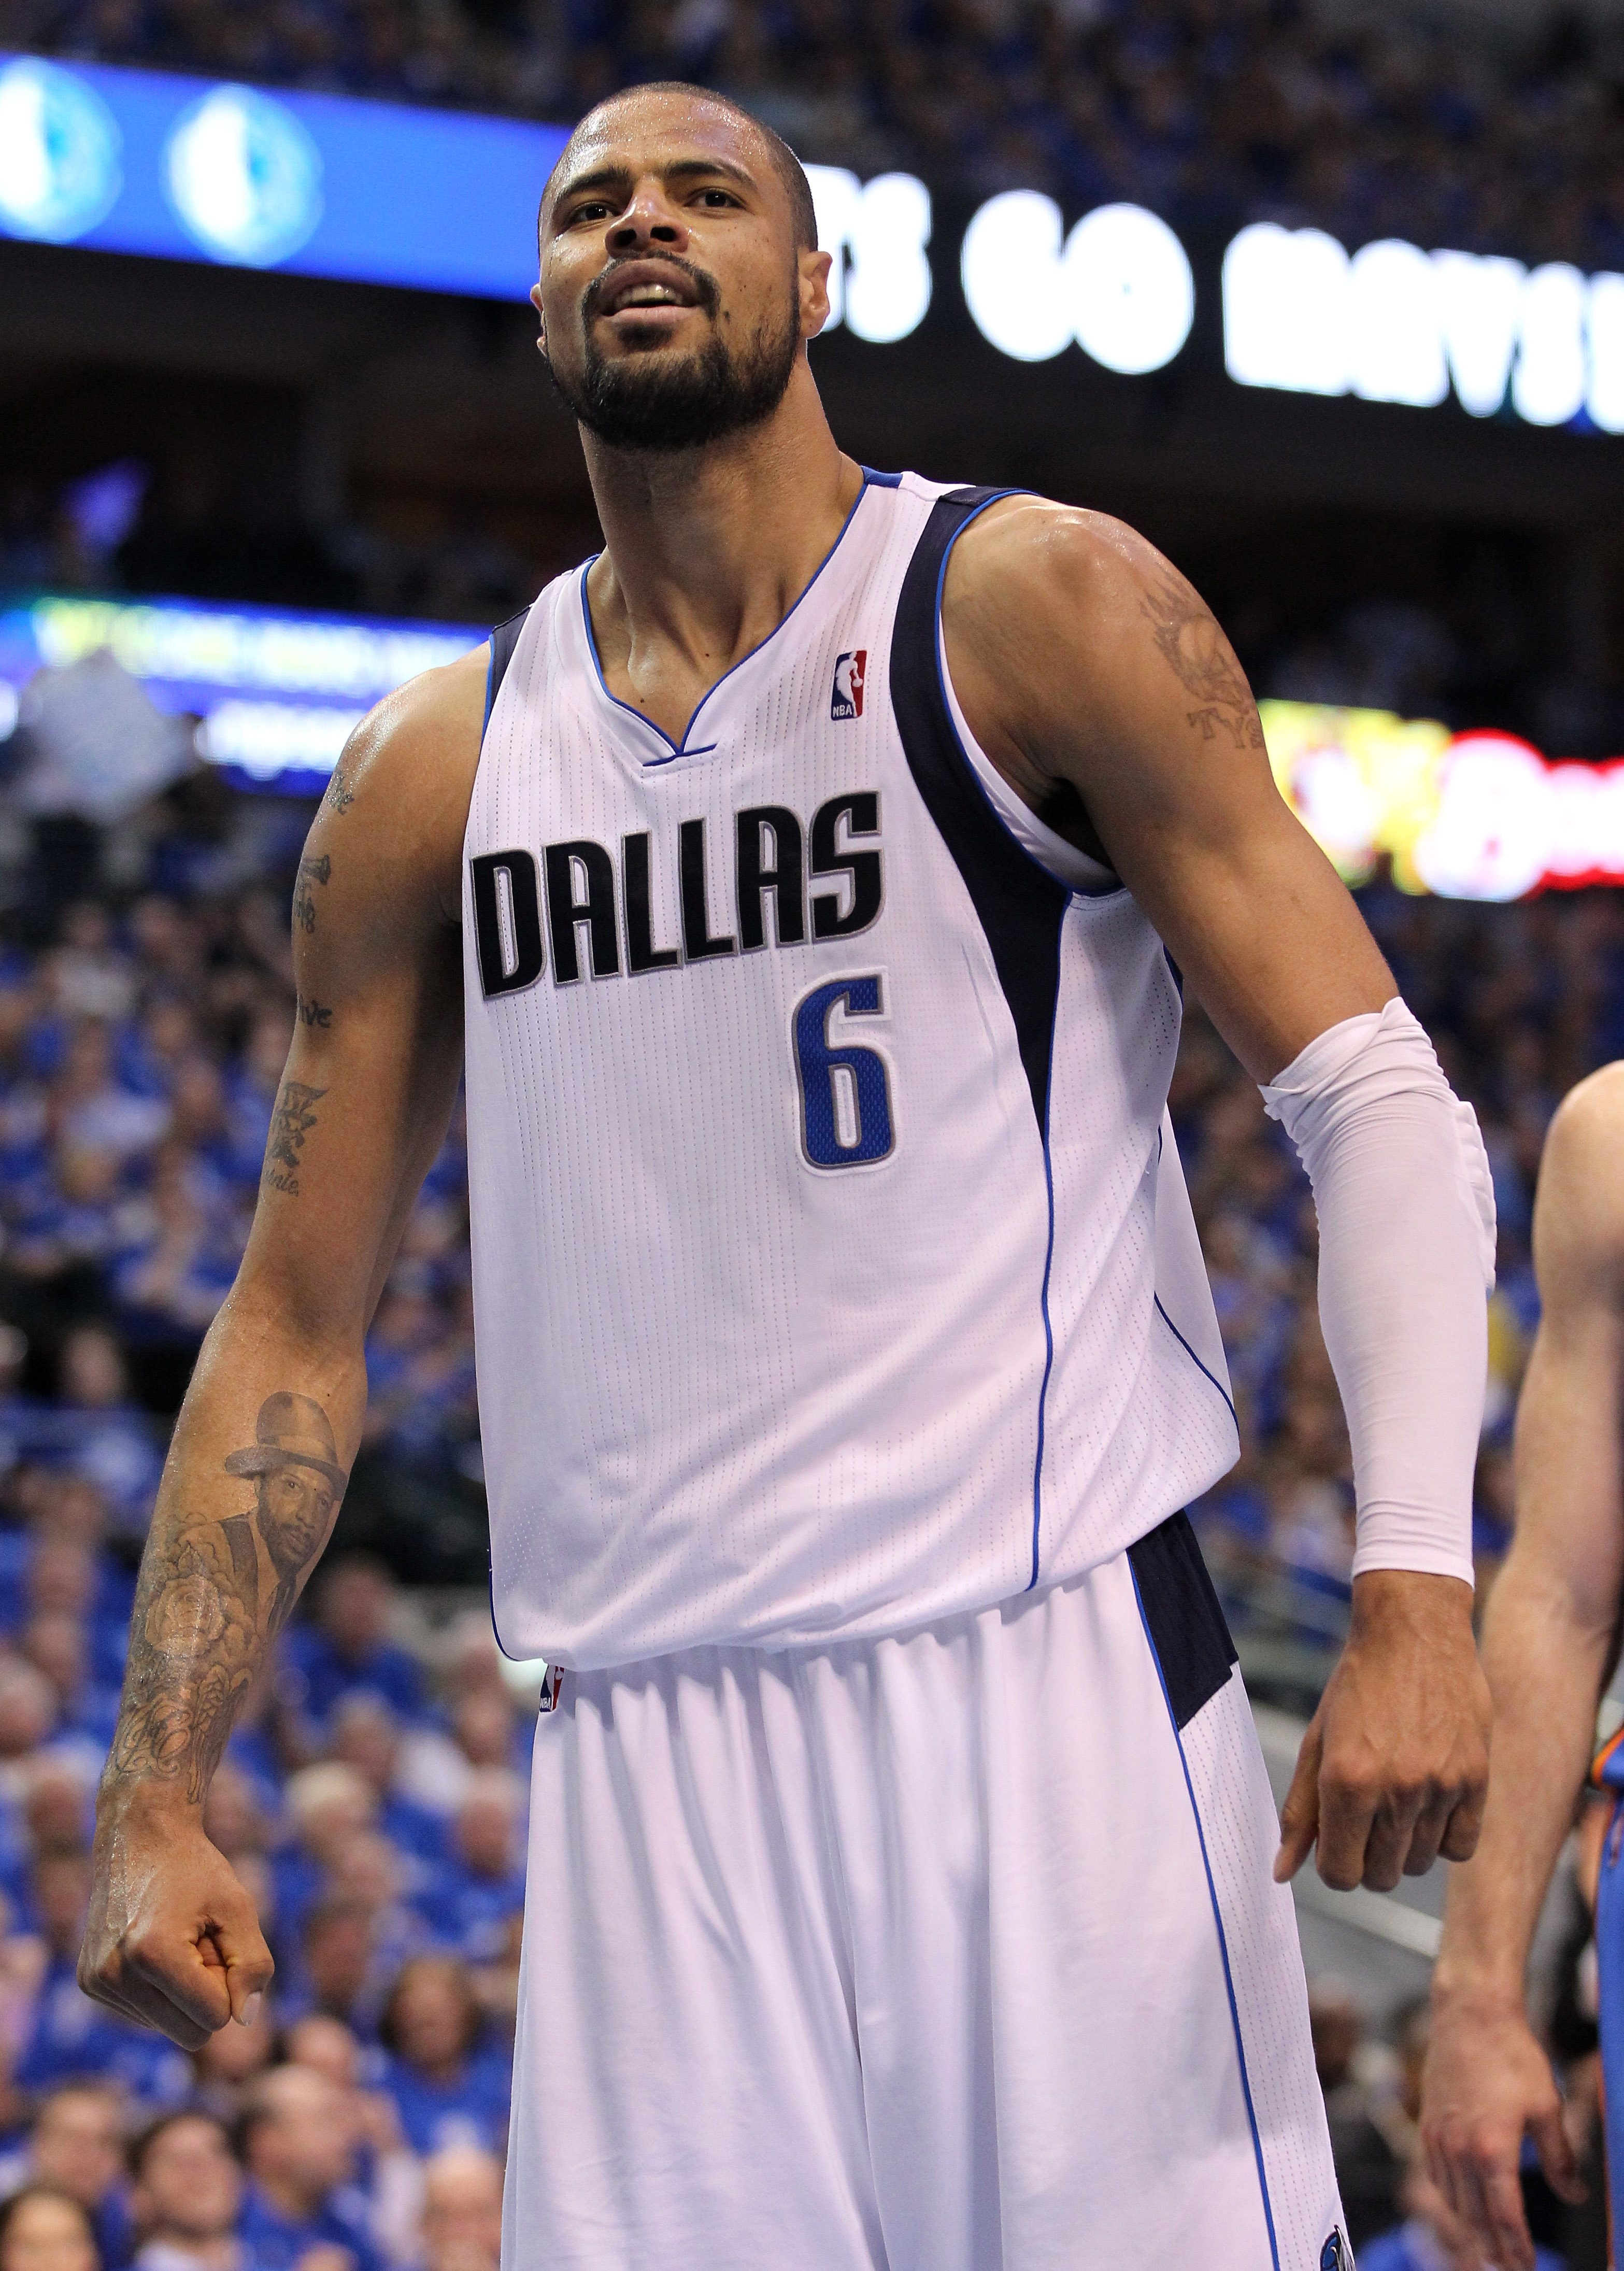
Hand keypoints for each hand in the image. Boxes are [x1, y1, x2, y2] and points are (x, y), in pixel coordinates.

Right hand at [79, 1789, 273, 2048]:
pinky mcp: (89, 1984)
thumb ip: (252, 1964)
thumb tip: (244, 2020)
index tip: (216, 1938)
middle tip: (198, 1941)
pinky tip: (154, 1946)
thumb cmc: (195, 1870)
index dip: (230, 1981)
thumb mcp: (239, 1906)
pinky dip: (161, 1989)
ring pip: (168, 2028)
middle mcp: (114, 1975)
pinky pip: (146, 2016)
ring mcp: (96, 1983)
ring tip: (175, 1938)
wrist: (140, 1837)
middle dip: (206, 1992)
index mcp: (152, 1954)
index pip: (214, 2018)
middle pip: (191, 2034)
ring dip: (183, 1989)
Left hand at [1274, 1569, 1489, 1889]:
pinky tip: (1428, 1804)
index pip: (1340, 1874)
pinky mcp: (1476, 1778)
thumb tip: (1282, 1872)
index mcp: (1348, 1781)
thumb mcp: (1317, 1743)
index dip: (1333, 1866)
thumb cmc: (1358, 1686)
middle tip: (1363, 1820)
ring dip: (1403, 1847)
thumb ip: (1300, 1812)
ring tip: (1395, 1801)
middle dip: (1366, 1858)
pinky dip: (1442, 1837)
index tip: (1334, 1843)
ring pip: (1419, 1864)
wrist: (1414, 1631)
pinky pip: (1460, 1847)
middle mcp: (1397, 1789)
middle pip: (1381, 1876)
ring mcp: (1441, 1786)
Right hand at [1422, 1990, 1584, 2270]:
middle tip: (1509, 2268)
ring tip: (1488, 2247)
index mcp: (1492, 2149)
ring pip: (1453, 2200)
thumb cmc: (1512, 2057)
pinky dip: (1452, 2198)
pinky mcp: (1427, 2125)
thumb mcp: (1547, 2108)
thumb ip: (1561, 2158)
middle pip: (1475, 2217)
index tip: (1528, 2267)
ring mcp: (1438, 2138)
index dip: (1518, 2248)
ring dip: (1471, 2228)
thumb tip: (1576, 2194)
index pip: (1505, 2216)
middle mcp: (1460, 2150)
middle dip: (1494, 2248)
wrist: (1470, 2016)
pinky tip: (1463, 2205)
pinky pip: (1437, 2177)